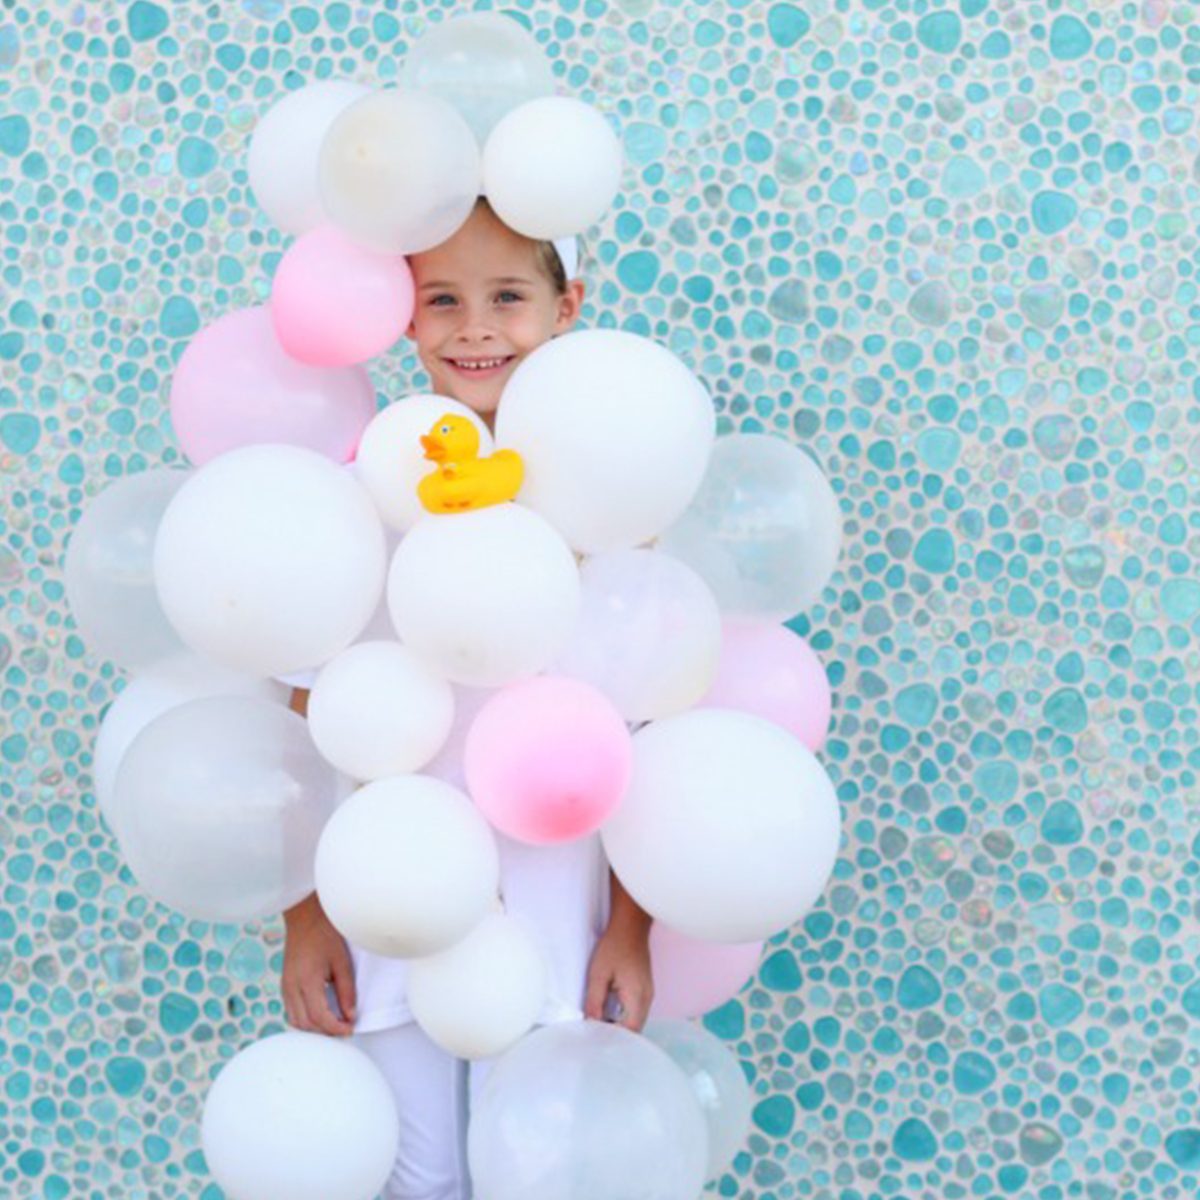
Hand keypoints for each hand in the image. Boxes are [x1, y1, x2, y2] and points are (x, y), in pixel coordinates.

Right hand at [281, 893, 356, 1036]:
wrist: (305, 918)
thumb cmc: (324, 935)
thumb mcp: (342, 962)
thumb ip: (347, 991)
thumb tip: (350, 1015)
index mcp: (306, 981)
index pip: (319, 1017)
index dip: (335, 1028)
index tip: (349, 1030)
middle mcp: (292, 987)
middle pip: (306, 1024)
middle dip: (325, 1032)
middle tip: (344, 1030)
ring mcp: (285, 987)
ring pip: (296, 1021)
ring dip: (314, 1028)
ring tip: (333, 1024)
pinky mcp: (284, 985)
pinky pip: (291, 1011)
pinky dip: (305, 1019)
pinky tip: (319, 1015)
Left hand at [584, 923, 653, 1032]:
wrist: (630, 927)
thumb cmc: (614, 947)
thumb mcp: (598, 975)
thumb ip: (595, 1002)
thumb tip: (590, 1025)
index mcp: (637, 997)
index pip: (630, 1031)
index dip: (614, 1039)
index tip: (597, 1040)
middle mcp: (647, 998)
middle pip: (635, 1029)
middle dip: (617, 1036)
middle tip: (596, 1036)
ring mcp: (648, 994)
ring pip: (636, 1021)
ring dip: (621, 1026)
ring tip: (600, 1027)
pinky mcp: (645, 989)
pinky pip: (636, 1011)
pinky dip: (625, 1017)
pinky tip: (609, 1014)